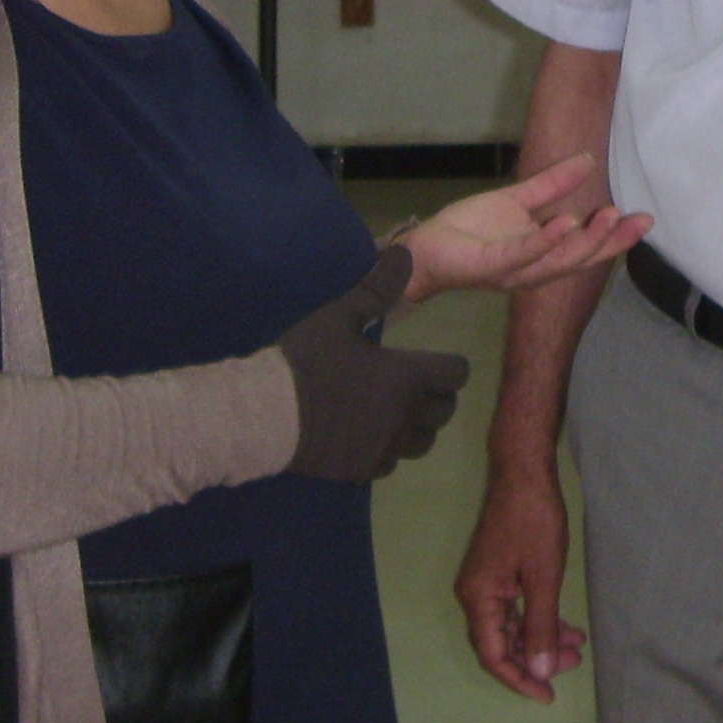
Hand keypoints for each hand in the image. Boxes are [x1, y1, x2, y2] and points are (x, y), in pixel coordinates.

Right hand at [277, 275, 471, 481]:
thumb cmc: (307, 360)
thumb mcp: (340, 316)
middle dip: (437, 396)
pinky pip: (391, 463)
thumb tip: (404, 253)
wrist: (267, 414)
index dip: (450, 366)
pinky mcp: (363, 469)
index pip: (456, 374)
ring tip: (397, 411)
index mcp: (407, 376)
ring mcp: (385, 446)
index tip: (436, 361)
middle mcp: (405, 415)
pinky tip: (369, 436)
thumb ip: (378, 289)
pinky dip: (388, 450)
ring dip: (417, 427)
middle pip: (445, 411)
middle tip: (417, 385)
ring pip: (423, 442)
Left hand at [399, 153, 651, 302]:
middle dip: (611, 241)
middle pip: (581, 258)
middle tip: (639, 221)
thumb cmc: (470, 230)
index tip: (644, 219)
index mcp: (544, 254)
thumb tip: (587, 160)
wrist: (427, 247)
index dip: (616, 237)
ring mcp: (514, 269)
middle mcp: (535, 268)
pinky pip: (522, 254)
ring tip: (608, 216)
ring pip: (558, 259)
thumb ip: (551, 184)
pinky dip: (545, 240)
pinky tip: (564, 223)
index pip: (587, 248)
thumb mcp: (517, 201)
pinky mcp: (491, 265)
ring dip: (585, 240)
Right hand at [456, 464, 584, 700]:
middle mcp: (474, 595)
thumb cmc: (534, 520)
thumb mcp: (544, 577)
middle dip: (536, 658)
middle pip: (501, 643)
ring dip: (541, 638)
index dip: (520, 679)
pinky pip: (514, 608)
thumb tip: (539, 670)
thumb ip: (540, 626)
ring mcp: (485, 583)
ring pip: (510, 626)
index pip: (493, 655)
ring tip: (577, 645)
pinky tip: (564, 624)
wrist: (524, 471)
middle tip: (574, 662)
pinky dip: (538, 619)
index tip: (548, 694)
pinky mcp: (497, 572)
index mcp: (479, 598)